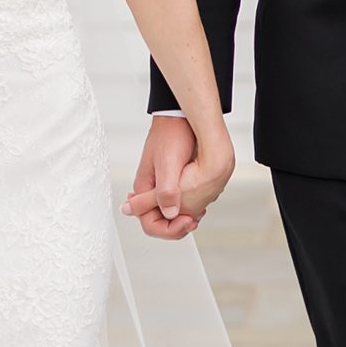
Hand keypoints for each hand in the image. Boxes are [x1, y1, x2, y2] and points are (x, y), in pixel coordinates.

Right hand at [126, 115, 230, 240]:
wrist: (180, 116)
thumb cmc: (172, 135)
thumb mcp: (168, 164)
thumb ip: (166, 191)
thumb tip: (168, 213)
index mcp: (145, 188)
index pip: (150, 223)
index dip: (168, 229)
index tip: (188, 222)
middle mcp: (152, 190)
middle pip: (160, 221)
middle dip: (178, 225)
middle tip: (195, 221)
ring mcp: (163, 186)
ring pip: (171, 213)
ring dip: (185, 217)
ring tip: (199, 212)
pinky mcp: (174, 181)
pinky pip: (180, 202)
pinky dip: (190, 207)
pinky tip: (200, 202)